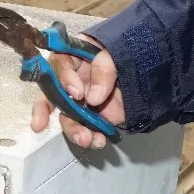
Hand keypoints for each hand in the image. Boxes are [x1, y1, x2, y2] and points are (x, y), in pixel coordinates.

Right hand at [31, 35, 124, 149]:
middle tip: (41, 124)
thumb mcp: (118, 52)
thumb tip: (93, 98)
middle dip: (47, 111)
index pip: (59, 64)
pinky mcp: (91, 114)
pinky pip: (83, 127)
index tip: (77, 93)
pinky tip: (98, 141)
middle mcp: (72, 78)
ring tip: (86, 139)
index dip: (64, 79)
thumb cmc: (131, 52)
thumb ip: (104, 69)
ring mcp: (81, 99)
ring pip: (66, 116)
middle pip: (52, 93)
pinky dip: (90, 137)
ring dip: (73, 130)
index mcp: (76, 55)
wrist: (151, 71)